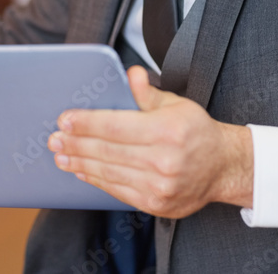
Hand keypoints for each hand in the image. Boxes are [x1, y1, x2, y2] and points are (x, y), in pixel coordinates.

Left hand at [47, 65, 253, 217]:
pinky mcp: (156, 204)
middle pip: (108, 151)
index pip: (116, 126)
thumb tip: (130, 74)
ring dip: (80, 163)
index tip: (65, 120)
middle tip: (54, 138)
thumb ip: (147, 92)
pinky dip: (96, 180)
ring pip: (109, 173)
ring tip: (61, 154)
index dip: (87, 123)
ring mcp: (160, 186)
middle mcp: (164, 161)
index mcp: (168, 131)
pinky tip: (82, 170)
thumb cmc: (197, 131)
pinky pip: (118, 190)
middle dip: (76, 144)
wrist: (223, 168)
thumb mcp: (176, 104)